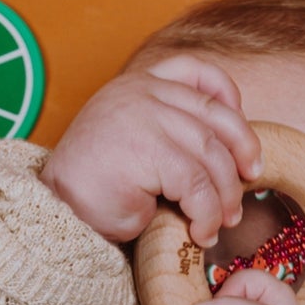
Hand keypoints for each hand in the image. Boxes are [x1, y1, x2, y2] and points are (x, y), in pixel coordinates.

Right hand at [40, 55, 262, 245]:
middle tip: (249, 183)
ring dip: (224, 196)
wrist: (56, 212)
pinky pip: (197, 184)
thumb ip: (173, 132)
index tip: (241, 137)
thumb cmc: (98, 188)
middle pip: (217, 116)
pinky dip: (207, 213)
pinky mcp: (147, 150)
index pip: (197, 72)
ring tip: (220, 222)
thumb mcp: (138, 144)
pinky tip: (200, 232)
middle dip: (242, 152)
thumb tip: (236, 156)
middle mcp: (142, 92)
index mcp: (139, 84)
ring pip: (211, 155)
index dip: (230, 99)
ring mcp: (143, 117)